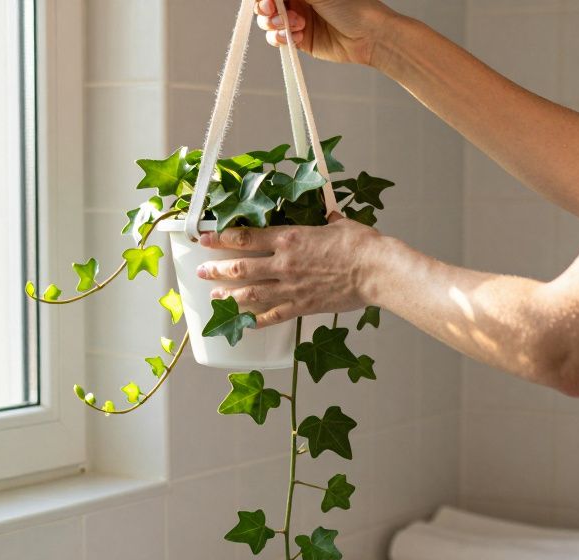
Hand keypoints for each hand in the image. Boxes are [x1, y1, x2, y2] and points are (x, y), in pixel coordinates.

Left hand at [196, 217, 394, 326]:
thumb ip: (327, 222)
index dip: (220, 238)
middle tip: (202, 271)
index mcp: (289, 238)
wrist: (376, 272)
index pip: (245, 237)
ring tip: (215, 297)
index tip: (205, 238)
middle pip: (240, 267)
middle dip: (216, 269)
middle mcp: (284, 263)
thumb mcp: (340, 225)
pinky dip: (255, 320)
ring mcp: (290, 287)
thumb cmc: (362, 246)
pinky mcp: (302, 306)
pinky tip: (244, 323)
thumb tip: (329, 217)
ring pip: (249, 294)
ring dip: (228, 296)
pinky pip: (272, 316)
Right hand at [254, 0, 397, 66]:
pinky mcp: (300, 40)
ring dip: (275, 24)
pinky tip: (296, 36)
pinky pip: (278, 39)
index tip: (268, 0)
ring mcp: (297, 20)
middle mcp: (298, 0)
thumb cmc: (353, 7)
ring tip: (295, 25)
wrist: (369, 35)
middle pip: (266, 4)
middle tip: (272, 10)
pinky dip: (281, 38)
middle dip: (265, 8)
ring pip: (269, 22)